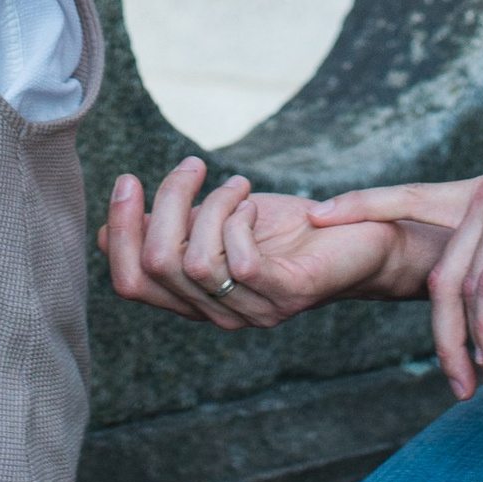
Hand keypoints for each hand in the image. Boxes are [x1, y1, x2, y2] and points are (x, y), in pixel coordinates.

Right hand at [100, 157, 456, 328]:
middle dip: (163, 205)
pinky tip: (255, 202)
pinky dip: (239, 217)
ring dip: (208, 205)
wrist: (368, 239)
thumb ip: (175, 228)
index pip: (130, 282)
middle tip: (191, 167)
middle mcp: (218, 313)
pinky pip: (239, 260)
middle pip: (154, 267)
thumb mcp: (221, 222)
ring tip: (236, 184)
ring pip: (193, 261)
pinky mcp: (288, 295)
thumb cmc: (293, 230)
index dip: (120, 230)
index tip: (130, 180)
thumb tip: (115, 224)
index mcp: (196, 298)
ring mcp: (253, 310)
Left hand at [328, 71, 482, 398]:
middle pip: (435, 277)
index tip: (318, 215)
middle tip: (456, 384)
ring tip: (478, 388)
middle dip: (441, 338)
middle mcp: (481, 201)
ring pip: (460, 290)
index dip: (361, 206)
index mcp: (482, 194)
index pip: (406, 196)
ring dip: (466, 347)